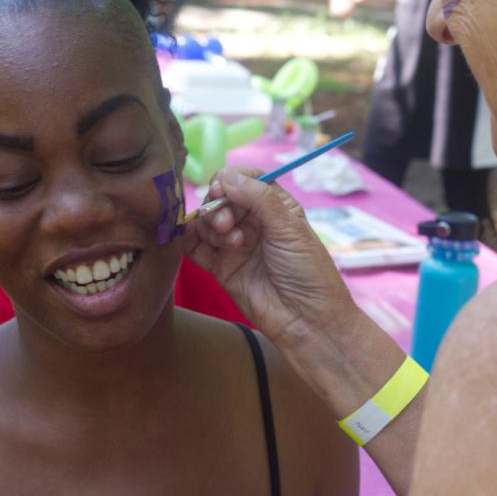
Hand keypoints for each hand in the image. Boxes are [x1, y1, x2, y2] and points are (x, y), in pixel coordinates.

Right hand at [183, 168, 354, 352]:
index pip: (245, 180)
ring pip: (206, 221)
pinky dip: (189, 240)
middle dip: (218, 206)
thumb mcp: (288, 228)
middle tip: (227, 224)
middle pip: (221, 199)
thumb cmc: (307, 271)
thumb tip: (225, 175)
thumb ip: (258, 198)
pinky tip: (200, 243)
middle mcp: (253, 223)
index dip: (230, 180)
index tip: (223, 189)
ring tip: (230, 242)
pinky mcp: (220, 267)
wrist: (305, 320)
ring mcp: (235, 245)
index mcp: (275, 207)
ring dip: (210, 225)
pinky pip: (194, 247)